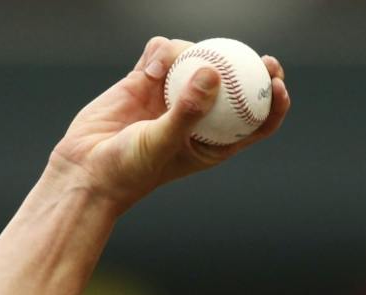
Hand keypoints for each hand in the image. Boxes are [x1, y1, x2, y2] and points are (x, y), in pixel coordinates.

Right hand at [48, 37, 290, 211]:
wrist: (88, 168)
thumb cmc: (131, 170)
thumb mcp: (163, 143)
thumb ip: (187, 110)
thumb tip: (212, 73)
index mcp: (213, 142)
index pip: (254, 123)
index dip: (272, 103)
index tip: (277, 83)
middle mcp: (197, 117)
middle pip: (233, 85)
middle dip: (250, 68)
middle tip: (261, 58)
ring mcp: (172, 96)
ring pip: (195, 60)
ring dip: (189, 55)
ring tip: (166, 70)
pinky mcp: (146, 80)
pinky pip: (162, 53)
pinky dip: (160, 53)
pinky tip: (149, 68)